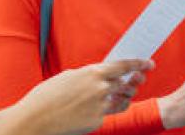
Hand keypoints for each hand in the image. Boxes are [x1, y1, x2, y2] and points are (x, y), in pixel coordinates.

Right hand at [6, 59, 153, 134]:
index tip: (149, 63)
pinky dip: (104, 111)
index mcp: (92, 73)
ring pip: (122, 100)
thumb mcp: (66, 78)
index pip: (123, 66)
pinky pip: (107, 114)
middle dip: (134, 82)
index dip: (139, 64)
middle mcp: (100, 88)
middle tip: (139, 80)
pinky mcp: (98, 120)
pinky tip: (93, 111)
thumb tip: (98, 76)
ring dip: (124, 97)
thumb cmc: (45, 97)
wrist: (34, 120)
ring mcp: (100, 105)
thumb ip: (86, 76)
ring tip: (124, 95)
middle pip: (125, 83)